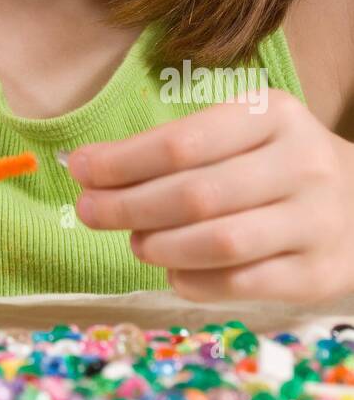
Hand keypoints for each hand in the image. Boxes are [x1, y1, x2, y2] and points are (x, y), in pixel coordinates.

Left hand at [68, 90, 353, 301]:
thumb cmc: (274, 161)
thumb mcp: (240, 132)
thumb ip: (176, 147)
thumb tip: (91, 170)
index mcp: (273, 115)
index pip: (183, 142)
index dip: (123, 161)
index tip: (80, 169)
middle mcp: (300, 163)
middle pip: (196, 193)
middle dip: (129, 205)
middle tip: (89, 211)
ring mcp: (315, 221)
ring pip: (220, 242)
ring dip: (161, 246)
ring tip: (134, 242)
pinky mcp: (318, 273)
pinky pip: (243, 284)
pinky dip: (195, 281)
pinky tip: (172, 272)